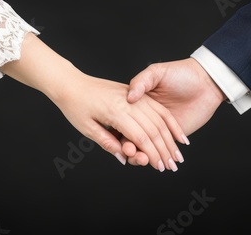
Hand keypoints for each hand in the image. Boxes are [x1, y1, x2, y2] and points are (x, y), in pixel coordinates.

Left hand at [1, 33, 186, 170]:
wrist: (71, 83)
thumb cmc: (75, 106)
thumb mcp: (87, 128)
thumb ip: (107, 143)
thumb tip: (124, 158)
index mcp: (116, 112)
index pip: (141, 138)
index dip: (152, 154)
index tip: (160, 167)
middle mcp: (129, 103)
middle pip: (153, 130)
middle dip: (165, 150)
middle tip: (174, 166)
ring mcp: (134, 97)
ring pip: (159, 119)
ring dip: (171, 138)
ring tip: (179, 154)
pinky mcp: (135, 94)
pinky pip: (157, 108)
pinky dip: (169, 121)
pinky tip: (178, 133)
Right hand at [121, 58, 225, 165]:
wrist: (207, 81)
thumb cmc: (181, 72)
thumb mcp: (157, 72)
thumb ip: (141, 82)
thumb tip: (130, 97)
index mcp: (138, 104)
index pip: (123, 122)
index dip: (120, 133)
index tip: (123, 142)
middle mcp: (145, 118)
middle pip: (131, 138)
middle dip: (131, 149)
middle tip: (132, 153)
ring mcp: (159, 128)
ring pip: (145, 148)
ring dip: (143, 157)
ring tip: (144, 160)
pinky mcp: (173, 137)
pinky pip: (162, 151)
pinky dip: (159, 158)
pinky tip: (159, 161)